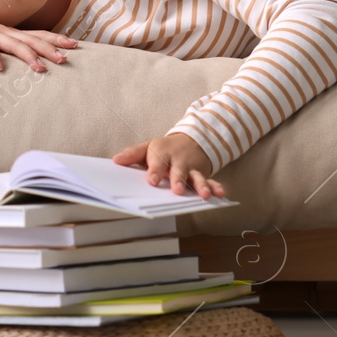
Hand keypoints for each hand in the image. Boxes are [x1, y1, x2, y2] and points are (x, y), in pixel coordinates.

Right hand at [0, 10, 76, 72]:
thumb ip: (0, 48)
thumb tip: (16, 62)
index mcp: (5, 31)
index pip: (35, 34)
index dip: (55, 38)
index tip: (75, 44)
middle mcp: (0, 29)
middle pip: (30, 38)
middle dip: (50, 48)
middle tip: (67, 58)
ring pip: (12, 43)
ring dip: (27, 56)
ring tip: (40, 69)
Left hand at [112, 133, 227, 199]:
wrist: (190, 140)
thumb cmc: (164, 149)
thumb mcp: (148, 147)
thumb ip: (133, 154)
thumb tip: (115, 160)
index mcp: (162, 153)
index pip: (157, 163)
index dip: (155, 172)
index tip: (152, 181)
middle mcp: (178, 161)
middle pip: (178, 171)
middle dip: (178, 180)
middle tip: (177, 190)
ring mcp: (192, 169)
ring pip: (196, 177)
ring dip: (200, 186)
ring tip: (204, 195)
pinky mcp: (202, 175)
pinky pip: (211, 181)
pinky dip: (217, 187)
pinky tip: (220, 195)